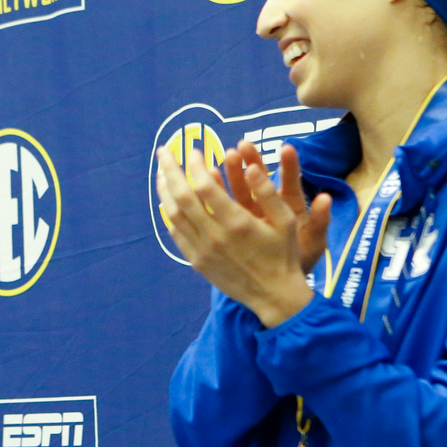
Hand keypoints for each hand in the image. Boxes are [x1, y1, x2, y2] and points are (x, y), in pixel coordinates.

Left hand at [156, 143, 327, 327]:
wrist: (273, 295)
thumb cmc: (282, 254)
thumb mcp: (285, 220)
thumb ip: (267, 191)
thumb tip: (250, 167)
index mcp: (237, 222)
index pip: (204, 186)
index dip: (195, 165)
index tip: (194, 151)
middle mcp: (215, 236)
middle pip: (182, 196)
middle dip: (170, 170)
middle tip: (164, 152)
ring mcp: (202, 250)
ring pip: (174, 215)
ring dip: (165, 190)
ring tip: (162, 171)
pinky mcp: (197, 261)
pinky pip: (176, 233)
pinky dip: (169, 214)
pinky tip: (168, 200)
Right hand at [221, 140, 330, 272]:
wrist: (282, 281)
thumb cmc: (301, 258)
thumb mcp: (314, 241)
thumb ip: (320, 220)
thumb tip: (327, 198)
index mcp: (291, 207)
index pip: (290, 183)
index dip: (289, 166)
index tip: (286, 148)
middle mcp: (270, 205)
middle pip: (261, 179)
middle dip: (253, 161)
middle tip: (244, 145)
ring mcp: (252, 212)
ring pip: (242, 187)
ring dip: (234, 171)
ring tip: (227, 155)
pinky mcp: (237, 221)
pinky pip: (226, 203)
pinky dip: (219, 190)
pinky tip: (210, 176)